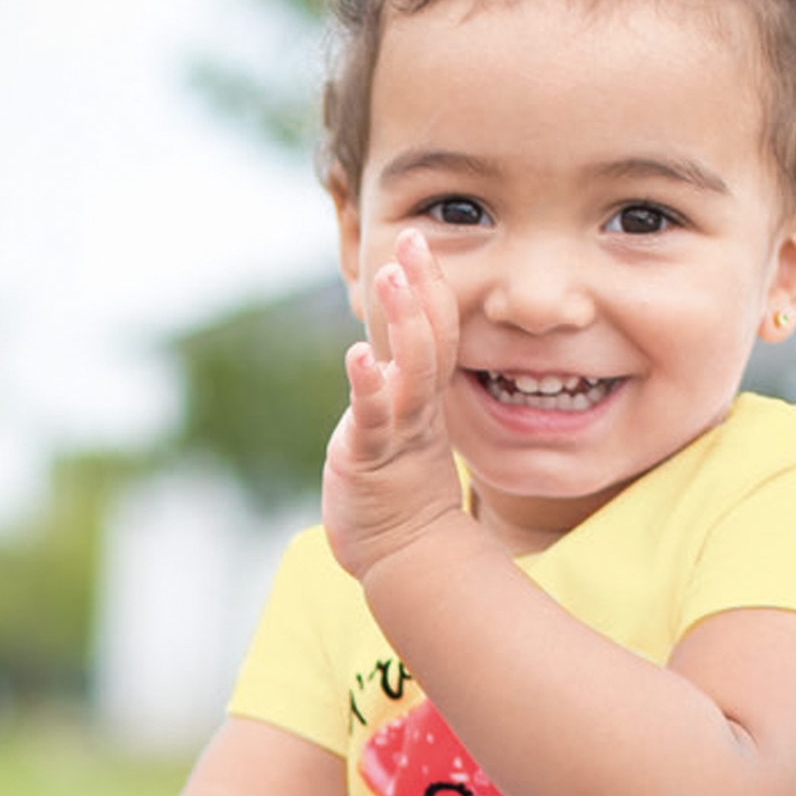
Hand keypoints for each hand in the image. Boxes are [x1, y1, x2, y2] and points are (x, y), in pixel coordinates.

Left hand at [322, 227, 475, 585]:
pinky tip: (358, 355)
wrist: (403, 555)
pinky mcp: (369, 459)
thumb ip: (399, 386)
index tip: (419, 241)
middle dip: (422, 290)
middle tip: (415, 240)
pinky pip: (373, 419)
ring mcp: (397, 434)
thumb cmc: (396, 491)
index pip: (436, 334)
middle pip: (430, 342)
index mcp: (424, 400)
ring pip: (409, 373)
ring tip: (391, 278)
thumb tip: (389, 344)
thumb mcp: (400, 428)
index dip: (430, 288)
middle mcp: (417, 411)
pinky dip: (368, 387)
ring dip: (402, 325)